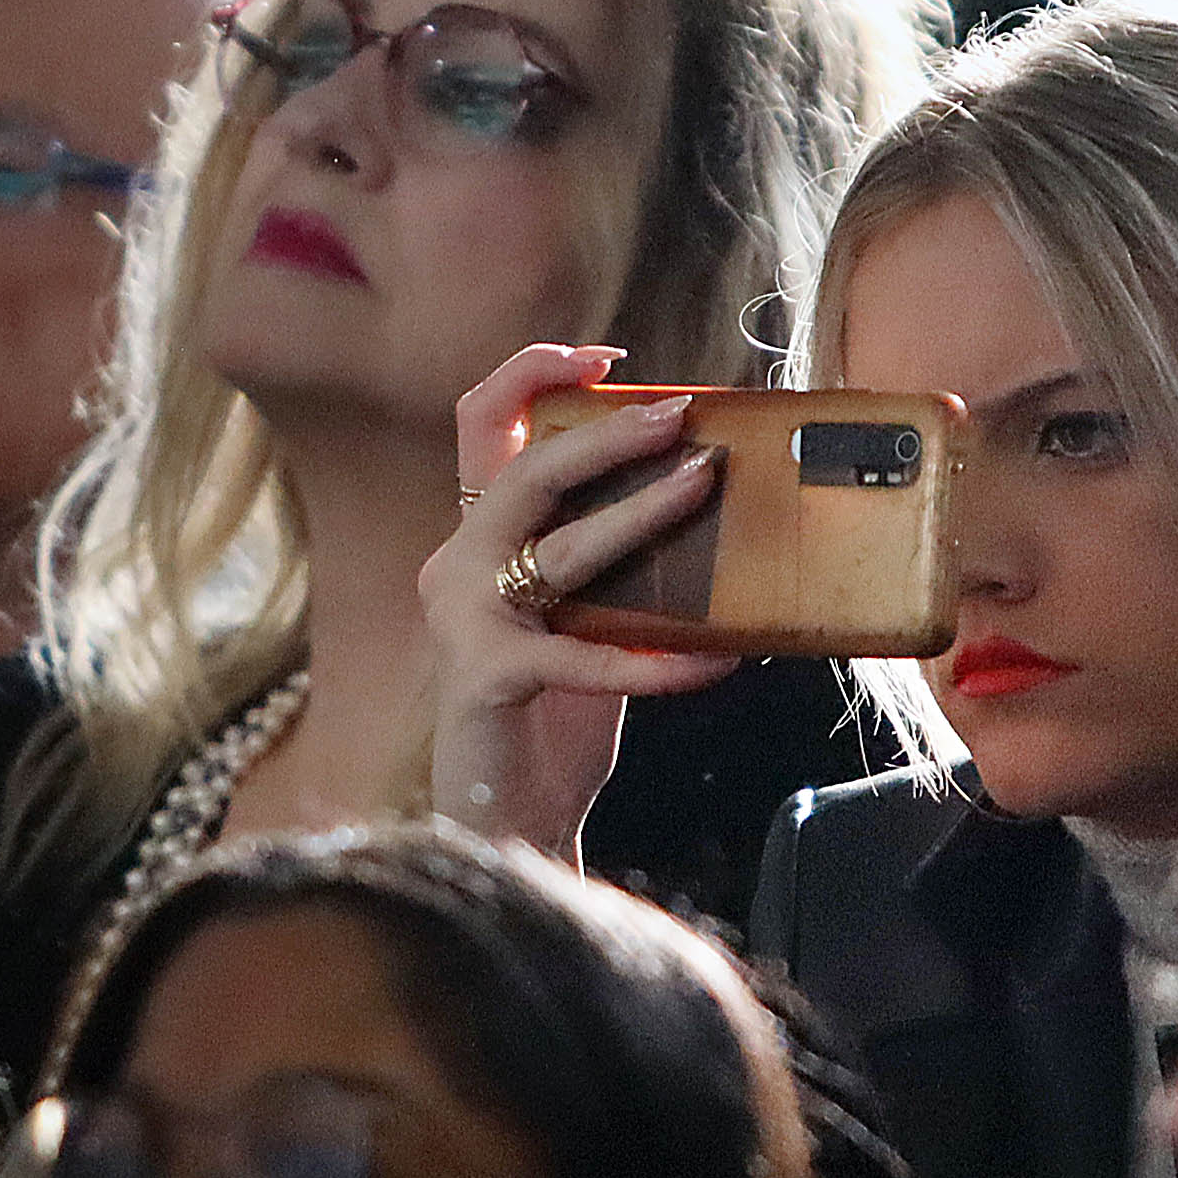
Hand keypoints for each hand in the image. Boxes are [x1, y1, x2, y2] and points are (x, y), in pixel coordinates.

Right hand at [421, 344, 740, 864]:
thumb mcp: (581, 617)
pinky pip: (591, 658)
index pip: (481, 422)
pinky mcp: (488, 677)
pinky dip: (663, 661)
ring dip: (644, 514)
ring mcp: (465, 620)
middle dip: (610, 433)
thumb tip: (704, 493)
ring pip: (562, 548)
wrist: (507, 819)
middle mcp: (456, 565)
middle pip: (525, 468)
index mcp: (475, 536)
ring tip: (708, 487)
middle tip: (684, 417)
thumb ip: (606, 559)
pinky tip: (721, 661)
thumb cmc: (552, 714)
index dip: (533, 371)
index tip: (607, 357)